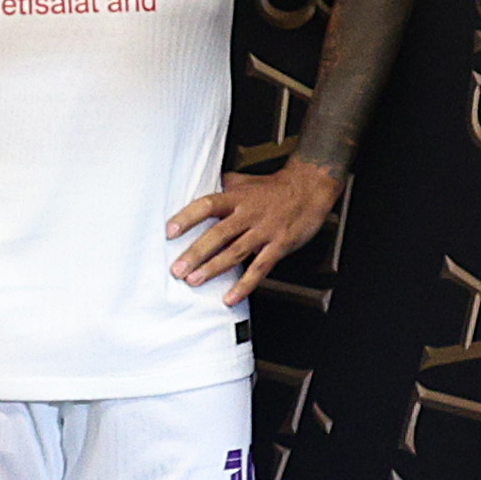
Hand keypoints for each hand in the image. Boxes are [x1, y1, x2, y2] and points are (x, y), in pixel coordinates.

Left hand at [164, 155, 342, 304]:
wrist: (310, 188)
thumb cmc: (275, 187)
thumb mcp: (246, 181)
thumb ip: (224, 187)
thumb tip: (201, 185)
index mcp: (237, 197)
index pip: (207, 205)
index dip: (187, 218)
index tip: (170, 232)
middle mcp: (248, 213)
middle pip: (218, 233)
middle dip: (195, 253)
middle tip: (177, 268)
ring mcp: (264, 230)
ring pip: (235, 252)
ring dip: (213, 268)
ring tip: (194, 281)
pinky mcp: (279, 245)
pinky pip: (260, 268)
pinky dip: (244, 285)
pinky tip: (230, 297)